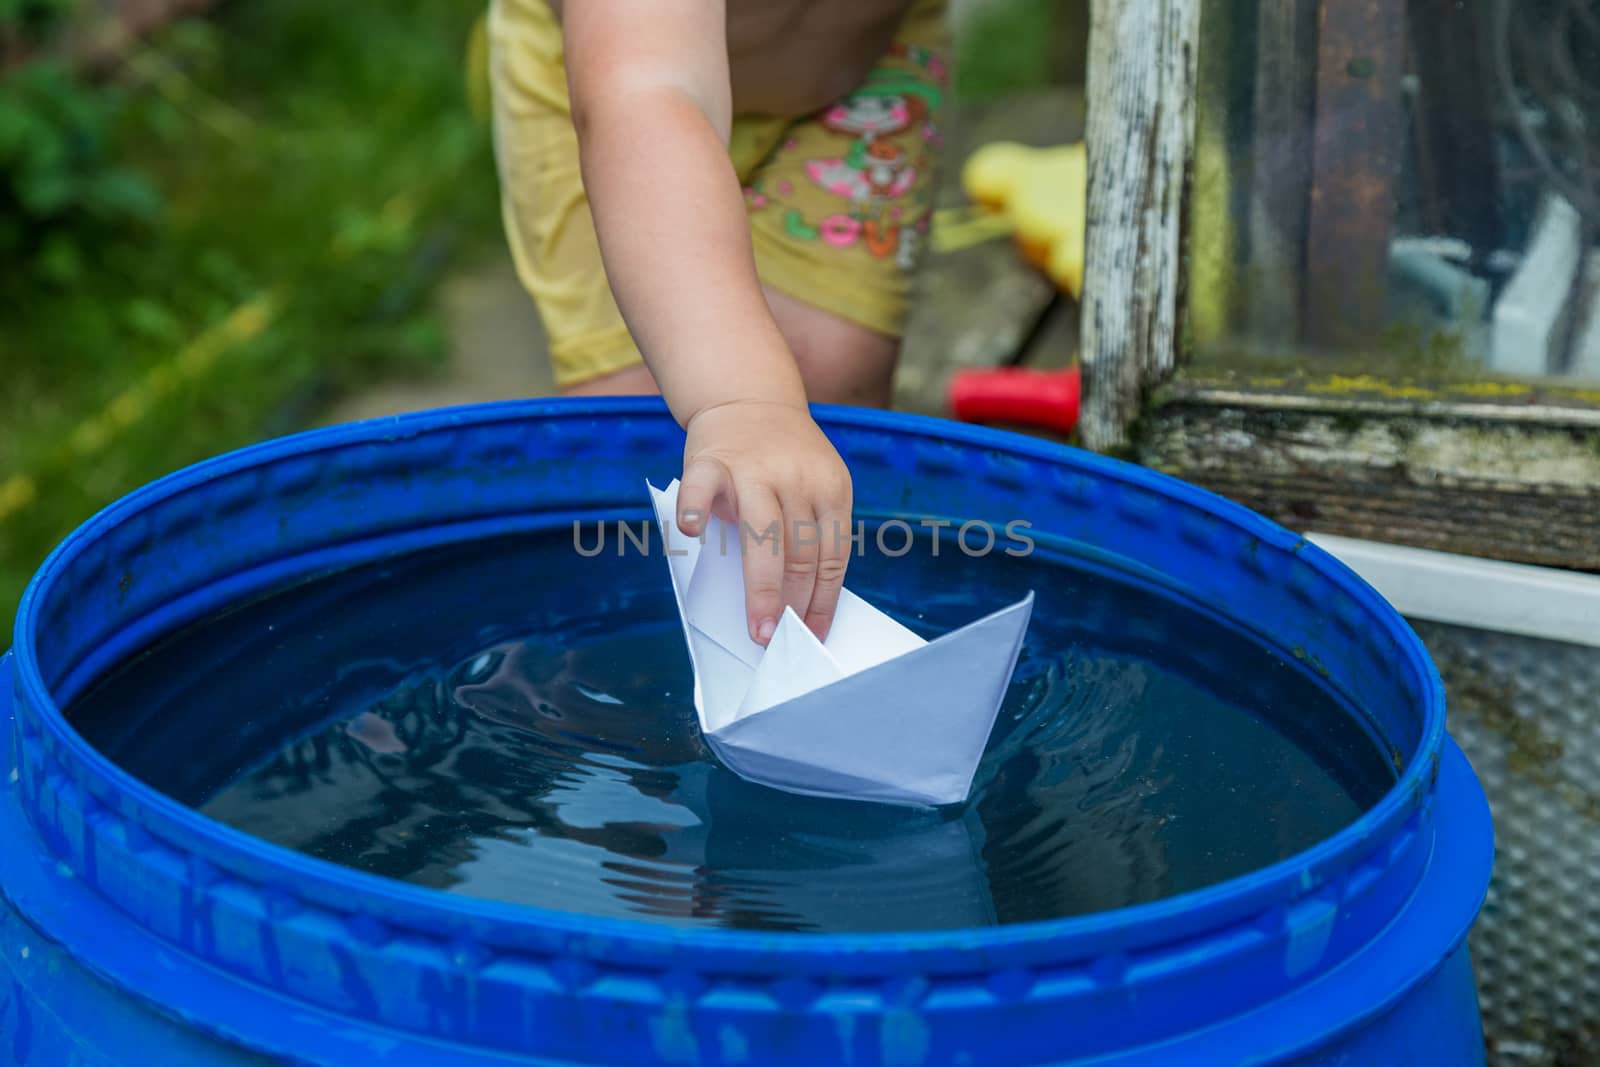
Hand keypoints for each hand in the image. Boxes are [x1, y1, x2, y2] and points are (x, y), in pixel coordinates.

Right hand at [677, 399, 851, 644]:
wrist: (748, 398)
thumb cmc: (782, 461)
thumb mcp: (813, 486)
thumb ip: (809, 532)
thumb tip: (803, 605)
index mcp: (831, 488)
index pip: (834, 556)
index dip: (824, 600)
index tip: (814, 634)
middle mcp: (796, 478)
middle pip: (801, 552)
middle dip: (793, 604)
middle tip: (782, 641)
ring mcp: (753, 468)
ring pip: (762, 536)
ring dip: (762, 588)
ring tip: (759, 627)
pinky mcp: (711, 460)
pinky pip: (701, 489)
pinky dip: (695, 510)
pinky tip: (691, 535)